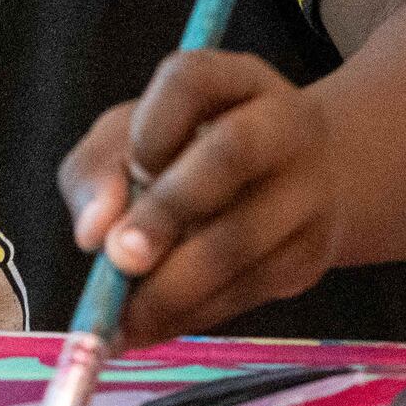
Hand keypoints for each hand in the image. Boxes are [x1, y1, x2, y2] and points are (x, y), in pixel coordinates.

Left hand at [58, 50, 346, 346]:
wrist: (301, 184)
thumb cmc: (194, 156)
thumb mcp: (133, 142)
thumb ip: (96, 173)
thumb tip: (94, 233)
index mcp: (236, 80)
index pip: (192, 80)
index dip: (152, 127)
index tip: (133, 168)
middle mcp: (284, 123)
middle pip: (230, 154)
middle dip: (167, 211)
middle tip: (121, 260)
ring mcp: (308, 190)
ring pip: (242, 241)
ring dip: (173, 289)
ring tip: (124, 320)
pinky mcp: (311, 253)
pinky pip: (247, 291)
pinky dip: (192, 316)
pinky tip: (154, 325)